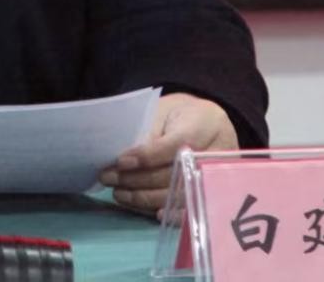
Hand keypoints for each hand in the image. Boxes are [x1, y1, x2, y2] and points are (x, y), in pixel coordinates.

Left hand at [98, 93, 236, 218]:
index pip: (173, 145)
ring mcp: (215, 177)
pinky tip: (151, 212)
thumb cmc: (180, 114)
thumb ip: (149, 129)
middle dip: (138, 179)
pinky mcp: (211, 194)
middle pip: (173, 173)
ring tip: (119, 193)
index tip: (121, 161)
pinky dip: (171, 214)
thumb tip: (126, 156)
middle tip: (109, 177)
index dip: (147, 156)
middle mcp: (214, 154)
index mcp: (202, 125)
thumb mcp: (164, 110)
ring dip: (145, 197)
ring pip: (179, 195)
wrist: (209, 122)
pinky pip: (191, 210)